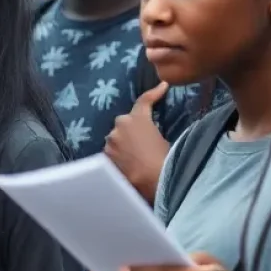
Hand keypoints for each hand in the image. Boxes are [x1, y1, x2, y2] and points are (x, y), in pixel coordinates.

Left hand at [105, 81, 170, 201]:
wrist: (155, 183)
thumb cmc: (165, 161)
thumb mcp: (165, 141)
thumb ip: (153, 131)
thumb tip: (152, 132)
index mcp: (137, 119)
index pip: (144, 101)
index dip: (154, 93)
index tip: (161, 86)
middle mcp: (119, 126)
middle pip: (124, 124)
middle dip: (130, 130)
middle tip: (142, 144)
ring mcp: (110, 142)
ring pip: (115, 139)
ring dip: (122, 144)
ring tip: (134, 159)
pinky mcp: (105, 156)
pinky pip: (111, 153)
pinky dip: (117, 157)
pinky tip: (127, 167)